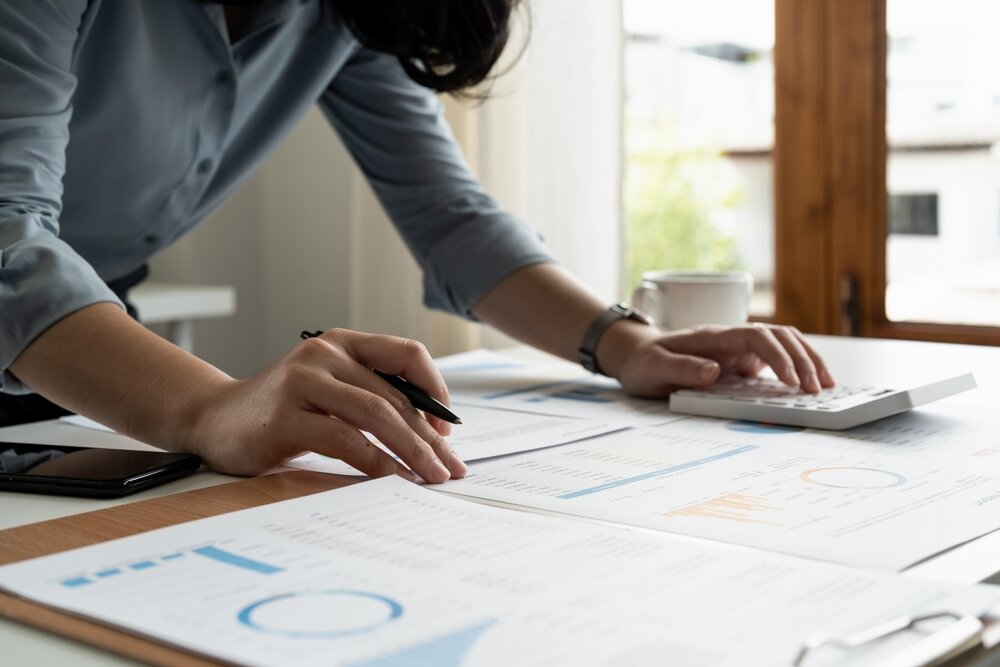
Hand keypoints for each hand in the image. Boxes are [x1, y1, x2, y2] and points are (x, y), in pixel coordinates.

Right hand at [188, 329, 466, 482]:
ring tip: (431, 477)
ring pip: (376, 414)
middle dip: (429, 438)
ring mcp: (302, 383)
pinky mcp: (284, 418)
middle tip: (450, 469)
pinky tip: (393, 479)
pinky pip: (344, 439)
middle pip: (394, 396)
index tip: (447, 431)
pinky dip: (375, 462)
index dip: (435, 390)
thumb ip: (370, 398)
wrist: (213, 419)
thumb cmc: (282, 410)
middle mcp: (324, 354)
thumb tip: (431, 437)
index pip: (406, 354)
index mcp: (342, 343)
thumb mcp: (330, 391)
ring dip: (411, 451)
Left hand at [602, 323, 835, 398]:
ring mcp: (738, 348)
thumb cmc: (644, 363)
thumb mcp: (655, 368)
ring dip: (807, 359)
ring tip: (827, 384)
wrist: (637, 356)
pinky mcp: (741, 360)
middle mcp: (731, 338)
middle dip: (802, 359)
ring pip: (783, 343)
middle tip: (818, 389)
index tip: (791, 380)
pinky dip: (797, 366)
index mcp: (713, 337)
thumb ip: (682, 368)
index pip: (757, 337)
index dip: (777, 356)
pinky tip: (810, 382)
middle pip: (778, 336)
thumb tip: (714, 371)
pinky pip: (776, 359)